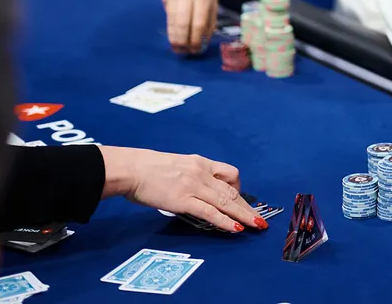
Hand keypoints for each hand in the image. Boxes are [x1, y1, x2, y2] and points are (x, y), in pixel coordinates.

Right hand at [97, 145, 262, 232]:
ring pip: (226, 201)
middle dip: (247, 206)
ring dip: (243, 215)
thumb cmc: (148, 169)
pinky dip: (224, 221)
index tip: (244, 201)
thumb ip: (190, 176)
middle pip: (232, 190)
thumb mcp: (176, 165)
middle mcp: (201, 172)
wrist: (132, 169)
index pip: (229, 173)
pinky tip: (234, 228)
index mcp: (200, 162)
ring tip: (255, 225)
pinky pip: (210, 212)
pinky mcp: (184, 200)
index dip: (240, 189)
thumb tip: (197, 190)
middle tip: (259, 218)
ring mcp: (194, 186)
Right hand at [161, 0, 219, 54]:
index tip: (196, 50)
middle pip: (182, 24)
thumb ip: (210, 18)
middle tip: (184, 52)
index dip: (196, 40)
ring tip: (177, 48)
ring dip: (174, 37)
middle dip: (183, 42)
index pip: (198, 23)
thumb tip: (204, 39)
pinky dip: (170, 26)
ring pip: (172, 21)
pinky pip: (168, 14)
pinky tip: (173, 34)